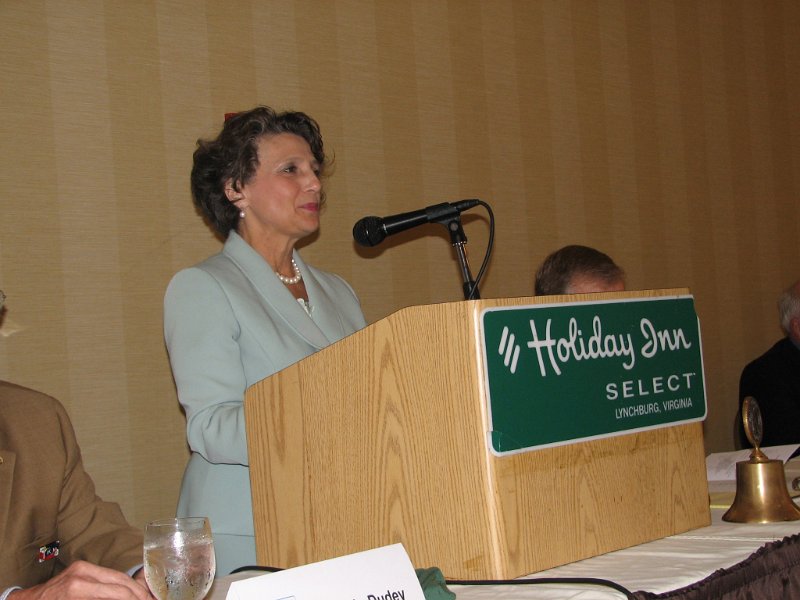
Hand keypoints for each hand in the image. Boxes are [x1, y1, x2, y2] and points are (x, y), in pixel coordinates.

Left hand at [11, 561, 155, 599]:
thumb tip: (126, 599)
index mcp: (80, 587)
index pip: (120, 591)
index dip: (138, 598)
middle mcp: (82, 573)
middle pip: (122, 580)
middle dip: (140, 593)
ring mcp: (81, 567)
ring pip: (117, 575)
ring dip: (132, 588)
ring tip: (144, 597)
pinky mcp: (79, 567)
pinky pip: (107, 575)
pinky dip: (120, 584)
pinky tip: (127, 593)